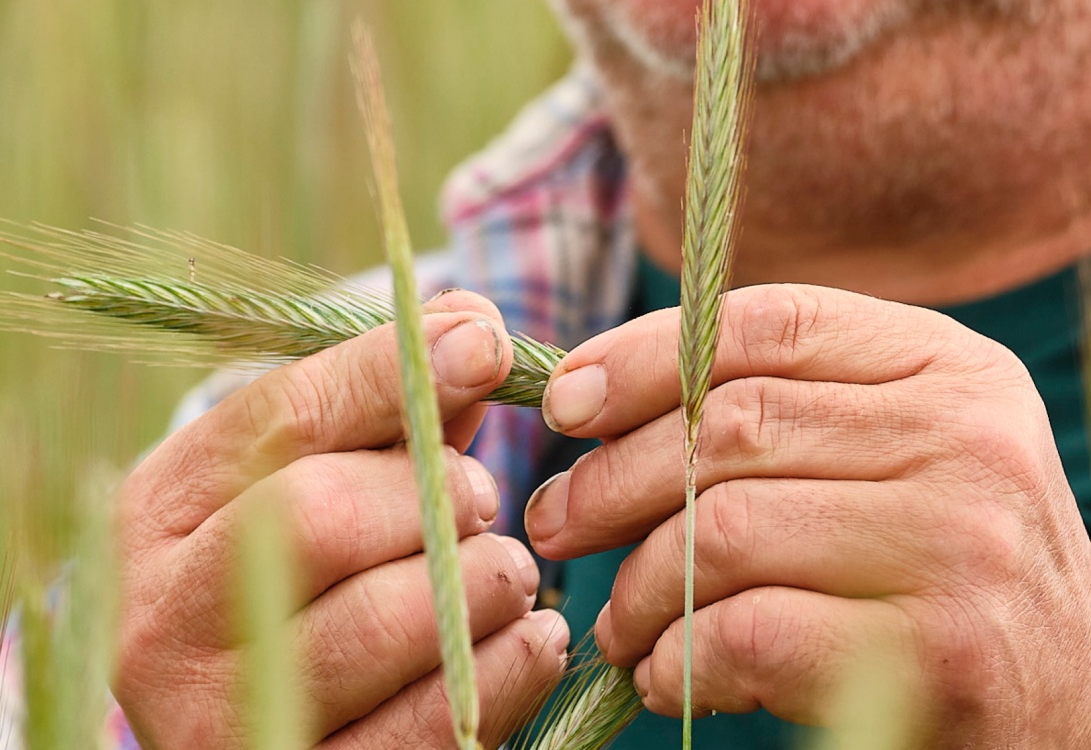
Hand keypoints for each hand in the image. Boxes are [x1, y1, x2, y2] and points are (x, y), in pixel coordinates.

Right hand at [114, 291, 568, 747]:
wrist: (243, 732)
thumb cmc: (295, 582)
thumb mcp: (309, 485)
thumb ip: (385, 414)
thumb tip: (472, 322)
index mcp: (153, 516)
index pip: (273, 419)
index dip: (389, 373)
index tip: (484, 346)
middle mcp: (159, 620)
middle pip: (315, 515)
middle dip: (432, 493)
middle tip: (483, 498)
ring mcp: (213, 718)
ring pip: (378, 622)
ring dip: (480, 581)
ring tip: (505, 572)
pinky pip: (427, 728)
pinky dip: (504, 669)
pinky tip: (528, 637)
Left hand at [530, 284, 1090, 745]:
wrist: (1062, 708)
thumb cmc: (932, 573)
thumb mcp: (883, 458)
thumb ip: (773, 412)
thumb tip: (584, 398)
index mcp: (945, 367)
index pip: (762, 324)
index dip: (639, 357)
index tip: (564, 405)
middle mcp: (966, 438)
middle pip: (727, 427)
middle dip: (610, 481)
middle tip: (555, 526)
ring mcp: (963, 542)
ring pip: (722, 531)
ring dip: (638, 588)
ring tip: (618, 626)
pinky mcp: (943, 652)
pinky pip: (750, 632)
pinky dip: (679, 661)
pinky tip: (668, 677)